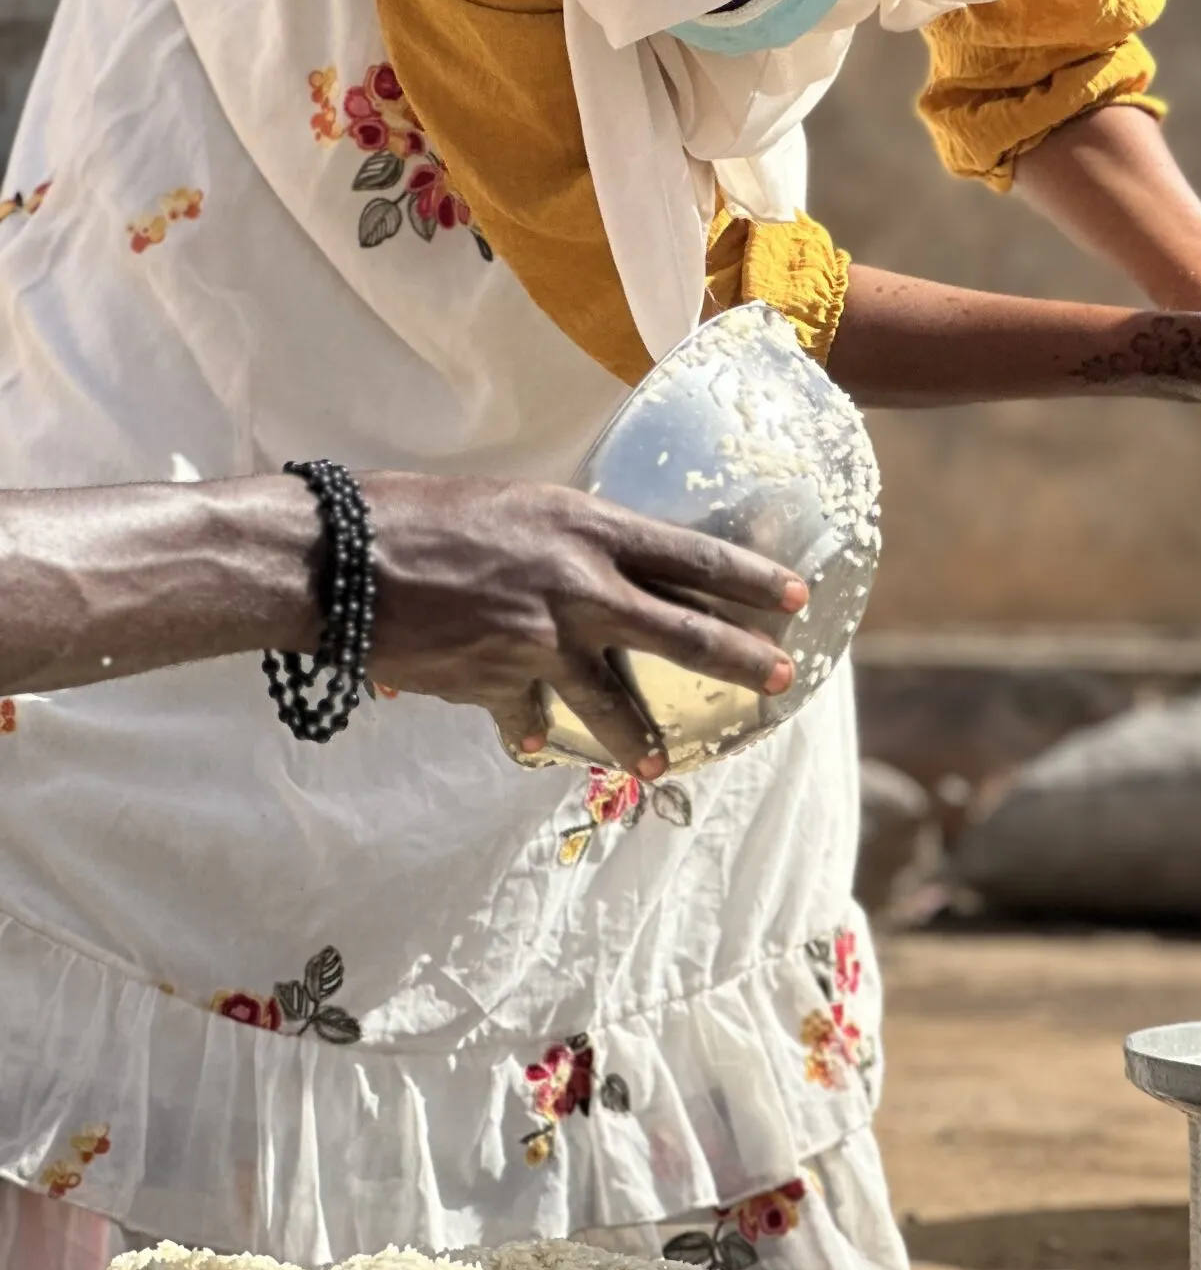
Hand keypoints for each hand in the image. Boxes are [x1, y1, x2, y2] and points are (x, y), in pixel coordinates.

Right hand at [359, 474, 806, 778]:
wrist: (335, 560)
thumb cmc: (416, 514)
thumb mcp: (514, 506)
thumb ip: (566, 539)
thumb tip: (600, 565)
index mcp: (587, 528)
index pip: (693, 556)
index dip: (751, 579)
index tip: (795, 596)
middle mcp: (579, 585)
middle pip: (682, 630)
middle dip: (739, 657)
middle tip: (779, 678)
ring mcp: (542, 641)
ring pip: (615, 699)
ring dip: (643, 735)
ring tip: (663, 763)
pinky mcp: (498, 683)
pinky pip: (531, 718)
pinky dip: (533, 734)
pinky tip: (539, 749)